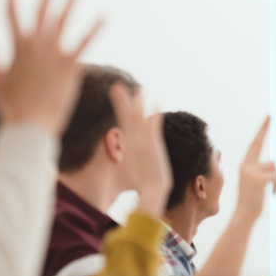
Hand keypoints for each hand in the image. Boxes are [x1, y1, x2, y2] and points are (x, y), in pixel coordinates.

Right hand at [0, 0, 102, 135]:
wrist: (30, 124)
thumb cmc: (11, 108)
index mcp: (16, 47)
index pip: (11, 14)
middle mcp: (35, 45)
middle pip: (42, 10)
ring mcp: (53, 54)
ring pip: (63, 21)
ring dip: (70, 2)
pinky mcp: (70, 66)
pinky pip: (84, 42)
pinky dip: (94, 29)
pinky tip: (104, 16)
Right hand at [109, 83, 171, 217]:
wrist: (151, 190)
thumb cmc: (144, 184)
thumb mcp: (134, 169)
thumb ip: (134, 160)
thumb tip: (135, 159)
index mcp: (128, 146)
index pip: (122, 123)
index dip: (119, 108)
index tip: (117, 96)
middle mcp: (133, 142)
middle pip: (125, 117)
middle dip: (122, 101)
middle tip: (118, 85)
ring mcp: (142, 142)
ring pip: (137, 118)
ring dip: (138, 102)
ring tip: (139, 88)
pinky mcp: (153, 144)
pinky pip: (154, 124)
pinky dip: (156, 113)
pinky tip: (158, 102)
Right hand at [235, 116, 275, 222]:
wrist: (243, 216)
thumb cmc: (251, 201)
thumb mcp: (253, 182)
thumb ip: (259, 170)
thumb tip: (273, 164)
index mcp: (244, 164)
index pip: (254, 144)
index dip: (261, 131)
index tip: (267, 118)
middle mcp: (245, 165)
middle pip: (258, 143)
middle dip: (263, 128)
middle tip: (269, 115)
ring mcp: (250, 171)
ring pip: (274, 166)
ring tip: (270, 190)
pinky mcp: (258, 179)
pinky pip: (275, 176)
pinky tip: (273, 194)